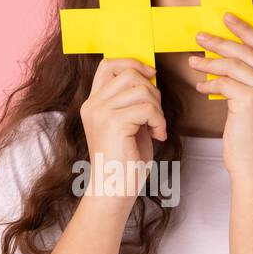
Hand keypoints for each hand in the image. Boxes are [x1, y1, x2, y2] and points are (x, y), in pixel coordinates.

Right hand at [79, 58, 166, 208]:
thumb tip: (149, 76)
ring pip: (141, 89)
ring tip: (157, 128)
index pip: (108, 64)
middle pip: (129, 73)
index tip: (150, 76)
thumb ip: (131, 100)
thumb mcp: (127, 123)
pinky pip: (147, 108)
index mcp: (93, 103)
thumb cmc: (124, 160)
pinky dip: (160, 121)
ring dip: (158, 108)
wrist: (114, 190)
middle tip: (156, 115)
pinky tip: (158, 136)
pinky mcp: (114, 124)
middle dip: (152, 90)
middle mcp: (93, 105)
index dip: (132, 63)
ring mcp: (101, 113)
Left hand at [191, 13, 252, 179]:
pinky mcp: (251, 100)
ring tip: (193, 62)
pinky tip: (201, 86)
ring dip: (209, 62)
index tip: (227, 19)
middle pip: (248, 51)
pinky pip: (224, 82)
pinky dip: (209, 83)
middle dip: (221, 41)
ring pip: (233, 65)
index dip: (245, 30)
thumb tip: (232, 50)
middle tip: (200, 36)